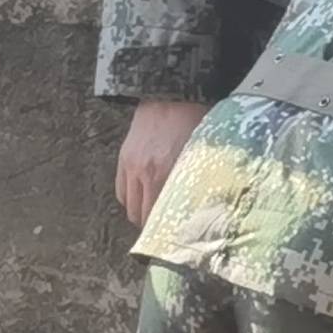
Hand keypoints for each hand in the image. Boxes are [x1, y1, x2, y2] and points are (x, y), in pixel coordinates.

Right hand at [115, 98, 205, 230]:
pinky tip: (143, 201)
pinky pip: (121, 190)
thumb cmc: (196, 120)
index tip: (178, 241)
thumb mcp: (206, 152)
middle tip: (167, 234)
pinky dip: (130, 200)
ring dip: (141, 215)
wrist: (171, 91)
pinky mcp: (123, 158)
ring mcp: (131, 166)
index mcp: (168, 172)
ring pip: (129, 206)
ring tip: (155, 220)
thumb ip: (203, 178)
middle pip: (142, 216)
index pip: (162, 215)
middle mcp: (146, 172)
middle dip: (153, 228)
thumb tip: (212, 203)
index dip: (169, 231)